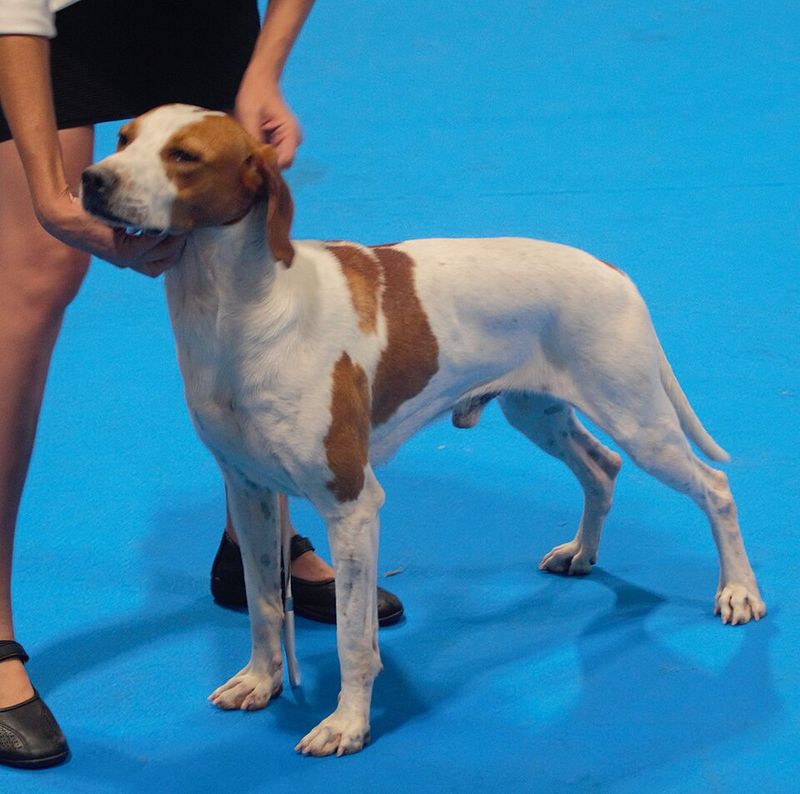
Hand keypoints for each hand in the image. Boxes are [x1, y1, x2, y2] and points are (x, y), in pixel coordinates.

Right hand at [38, 190, 185, 276]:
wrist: (65, 221)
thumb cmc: (87, 210)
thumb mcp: (111, 208)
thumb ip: (132, 210)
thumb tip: (158, 201)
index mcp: (125, 250)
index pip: (158, 239)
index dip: (172, 228)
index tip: (181, 215)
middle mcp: (127, 261)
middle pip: (164, 257)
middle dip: (178, 242)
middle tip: (187, 226)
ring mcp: (126, 263)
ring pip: (159, 265)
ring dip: (172, 251)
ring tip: (180, 234)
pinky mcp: (125, 260)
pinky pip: (150, 262)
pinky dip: (161, 252)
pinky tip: (165, 236)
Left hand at [234, 81, 302, 167]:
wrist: (261, 81)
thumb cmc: (255, 94)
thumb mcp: (250, 116)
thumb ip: (254, 140)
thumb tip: (252, 162)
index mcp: (291, 132)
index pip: (284, 161)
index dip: (269, 166)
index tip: (252, 165)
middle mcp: (294, 140)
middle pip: (281, 164)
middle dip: (265, 163)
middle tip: (246, 159)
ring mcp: (289, 141)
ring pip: (276, 161)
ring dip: (263, 158)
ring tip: (248, 151)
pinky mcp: (282, 141)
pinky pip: (273, 154)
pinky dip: (262, 153)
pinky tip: (252, 147)